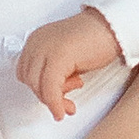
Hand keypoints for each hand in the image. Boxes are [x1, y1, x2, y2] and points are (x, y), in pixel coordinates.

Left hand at [17, 4, 126, 121]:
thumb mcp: (66, 57)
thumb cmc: (96, 39)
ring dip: (54, 99)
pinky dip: (55, 104)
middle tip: (66, 97)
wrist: (113, 27)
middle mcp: (37, 42)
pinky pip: (50, 89)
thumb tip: (50, 96)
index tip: (56, 93)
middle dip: (47, 94)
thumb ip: (53, 72)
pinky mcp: (58, 56)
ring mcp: (45, 48)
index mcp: (36, 40)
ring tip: (74, 91)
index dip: (39, 87)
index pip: (25, 72)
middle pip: (29, 81)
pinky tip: (62, 111)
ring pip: (38, 87)